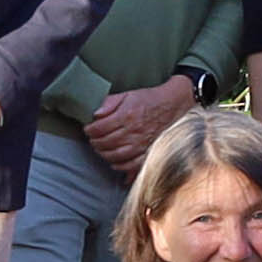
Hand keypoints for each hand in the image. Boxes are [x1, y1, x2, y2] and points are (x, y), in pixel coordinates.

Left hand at [84, 73, 198, 173]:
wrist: (173, 104)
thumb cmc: (150, 99)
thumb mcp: (128, 94)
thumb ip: (110, 102)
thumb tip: (95, 113)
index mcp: (126, 116)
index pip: (99, 128)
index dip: (90, 130)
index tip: (88, 129)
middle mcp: (133, 131)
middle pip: (105, 143)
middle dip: (95, 142)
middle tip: (93, 139)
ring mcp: (141, 144)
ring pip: (115, 156)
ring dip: (104, 154)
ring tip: (101, 149)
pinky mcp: (148, 151)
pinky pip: (131, 165)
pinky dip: (120, 166)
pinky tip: (114, 162)